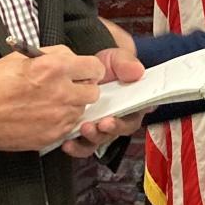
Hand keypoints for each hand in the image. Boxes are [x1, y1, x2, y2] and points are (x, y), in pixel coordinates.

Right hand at [0, 45, 101, 151]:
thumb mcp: (22, 57)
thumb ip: (52, 55)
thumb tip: (71, 58)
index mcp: (54, 67)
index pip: (94, 67)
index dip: (89, 69)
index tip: (83, 71)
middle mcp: (62, 92)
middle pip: (93, 91)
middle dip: (83, 88)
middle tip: (68, 87)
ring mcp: (59, 117)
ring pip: (81, 110)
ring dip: (72, 105)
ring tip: (50, 102)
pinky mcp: (53, 135)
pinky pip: (69, 127)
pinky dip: (61, 121)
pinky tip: (43, 115)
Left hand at [61, 19, 144, 158]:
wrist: (87, 67)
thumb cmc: (108, 64)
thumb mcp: (118, 59)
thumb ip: (126, 64)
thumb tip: (137, 71)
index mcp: (133, 104)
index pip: (133, 117)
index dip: (124, 122)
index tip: (111, 120)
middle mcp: (119, 118)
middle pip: (117, 132)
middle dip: (107, 131)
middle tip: (98, 125)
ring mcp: (102, 126)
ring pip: (100, 140)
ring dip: (92, 139)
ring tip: (83, 129)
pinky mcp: (87, 129)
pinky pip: (83, 144)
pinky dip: (76, 146)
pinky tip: (67, 142)